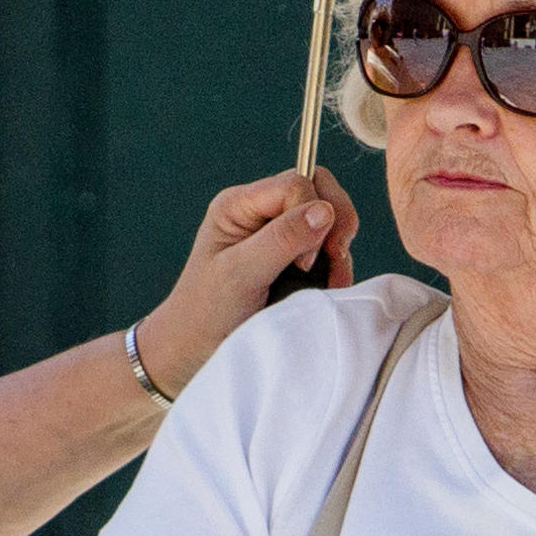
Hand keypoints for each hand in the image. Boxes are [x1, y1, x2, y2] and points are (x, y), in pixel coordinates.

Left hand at [133, 168, 358, 400]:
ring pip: (330, 216)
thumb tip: (324, 211)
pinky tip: (329, 286)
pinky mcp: (295, 258)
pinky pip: (331, 244)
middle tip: (334, 257)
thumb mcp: (239, 274)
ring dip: (339, 245)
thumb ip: (281, 239)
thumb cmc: (206, 312)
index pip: (296, 183)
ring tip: (330, 280)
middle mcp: (261, 213)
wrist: (196, 352)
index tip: (302, 264)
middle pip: (319, 188)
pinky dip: (339, 263)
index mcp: (239, 205)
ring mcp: (280, 234)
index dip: (310, 216)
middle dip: (336, 221)